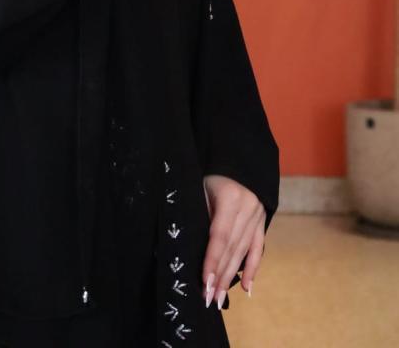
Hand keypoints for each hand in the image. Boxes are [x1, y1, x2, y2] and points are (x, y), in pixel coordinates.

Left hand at [201, 174, 265, 308]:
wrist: (237, 156)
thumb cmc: (212, 172)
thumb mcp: (203, 187)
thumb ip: (202, 214)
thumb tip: (193, 247)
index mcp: (231, 199)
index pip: (219, 236)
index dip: (212, 260)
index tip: (205, 282)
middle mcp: (248, 209)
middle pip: (232, 248)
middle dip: (220, 275)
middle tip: (209, 299)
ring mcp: (258, 215)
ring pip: (243, 251)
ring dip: (232, 276)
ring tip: (220, 297)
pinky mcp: (263, 220)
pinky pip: (258, 247)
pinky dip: (252, 268)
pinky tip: (246, 288)